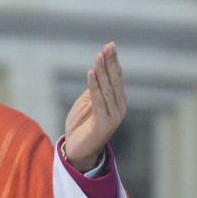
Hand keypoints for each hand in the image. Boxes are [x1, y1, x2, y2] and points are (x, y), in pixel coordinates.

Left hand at [63, 42, 125, 171]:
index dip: (114, 62)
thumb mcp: (86, 103)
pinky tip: (91, 74)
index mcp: (116, 101)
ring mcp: (113, 116)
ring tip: (98, 57)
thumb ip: (93, 90)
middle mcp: (119, 107)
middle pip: (115, 81)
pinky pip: (98, 101)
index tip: (110, 46)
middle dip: (111, 63)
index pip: (116, 78)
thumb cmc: (81, 126)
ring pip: (107, 89)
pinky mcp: (104, 124)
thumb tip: (97, 71)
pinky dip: (94, 87)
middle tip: (108, 47)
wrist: (77, 151)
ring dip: (102, 72)